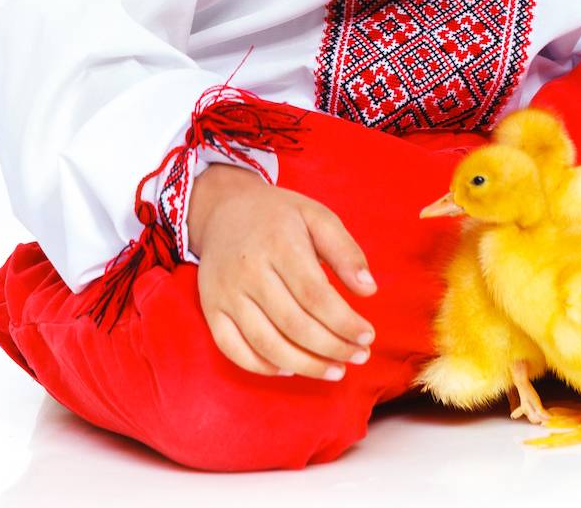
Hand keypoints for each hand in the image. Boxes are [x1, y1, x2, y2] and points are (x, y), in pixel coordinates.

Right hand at [189, 162, 379, 378]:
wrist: (223, 209)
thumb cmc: (278, 216)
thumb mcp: (317, 216)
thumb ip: (346, 251)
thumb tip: (369, 290)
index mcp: (278, 243)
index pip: (316, 295)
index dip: (344, 322)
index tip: (367, 336)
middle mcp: (248, 270)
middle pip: (294, 324)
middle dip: (332, 348)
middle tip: (359, 357)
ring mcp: (226, 293)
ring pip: (267, 344)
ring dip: (305, 366)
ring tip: (335, 371)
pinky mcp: (210, 309)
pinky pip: (235, 351)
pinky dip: (264, 367)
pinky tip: (291, 369)